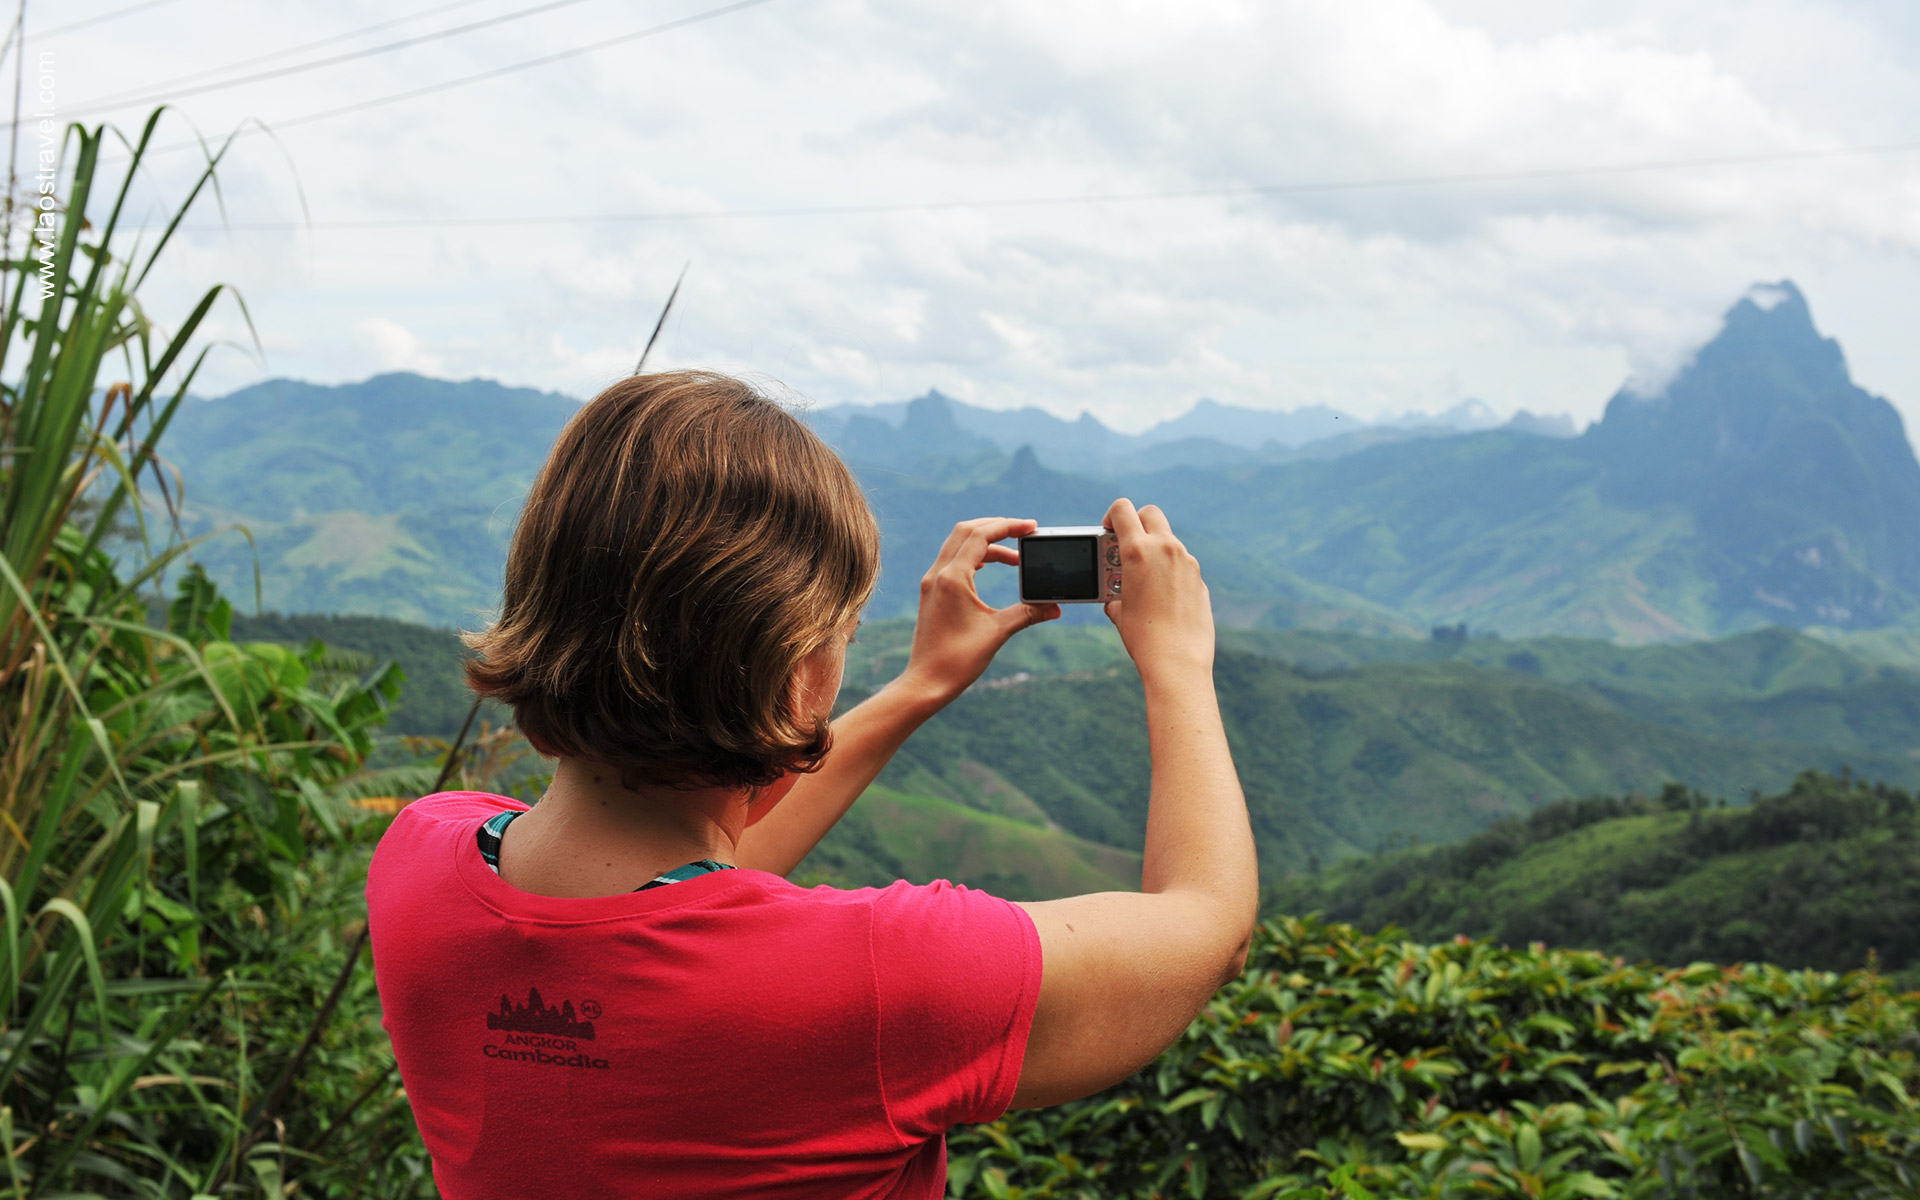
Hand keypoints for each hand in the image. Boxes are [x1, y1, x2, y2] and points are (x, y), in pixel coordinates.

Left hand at [899, 517, 1060, 705]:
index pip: (980, 535)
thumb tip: (1055, 607)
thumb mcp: (998, 632)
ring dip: (986, 543)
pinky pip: (952, 561)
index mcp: (952, 578)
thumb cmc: (957, 660)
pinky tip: (988, 567)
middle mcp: (938, 574)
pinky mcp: (931, 593)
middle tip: (1023, 532)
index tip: (1031, 527)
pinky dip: (973, 556)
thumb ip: (1028, 613)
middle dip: (997, 527)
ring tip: (1014, 558)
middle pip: (966, 531)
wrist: (926, 682)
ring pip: (958, 545)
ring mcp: (931, 583)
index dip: (1008, 526)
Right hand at [1103, 498, 1212, 681]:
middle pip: (1151, 513)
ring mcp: (1187, 561)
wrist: (1177, 660)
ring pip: (1168, 539)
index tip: (1108, 530)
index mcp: (1138, 550)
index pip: (1122, 509)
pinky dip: (1170, 570)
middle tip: (1127, 545)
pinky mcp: (1199, 578)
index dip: (1111, 516)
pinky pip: (1181, 563)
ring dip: (1155, 549)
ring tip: (1142, 579)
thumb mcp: (1118, 609)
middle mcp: (1165, 548)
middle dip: (1137, 523)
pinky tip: (1162, 596)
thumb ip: (1115, 589)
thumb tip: (1115, 593)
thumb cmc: (1142, 636)